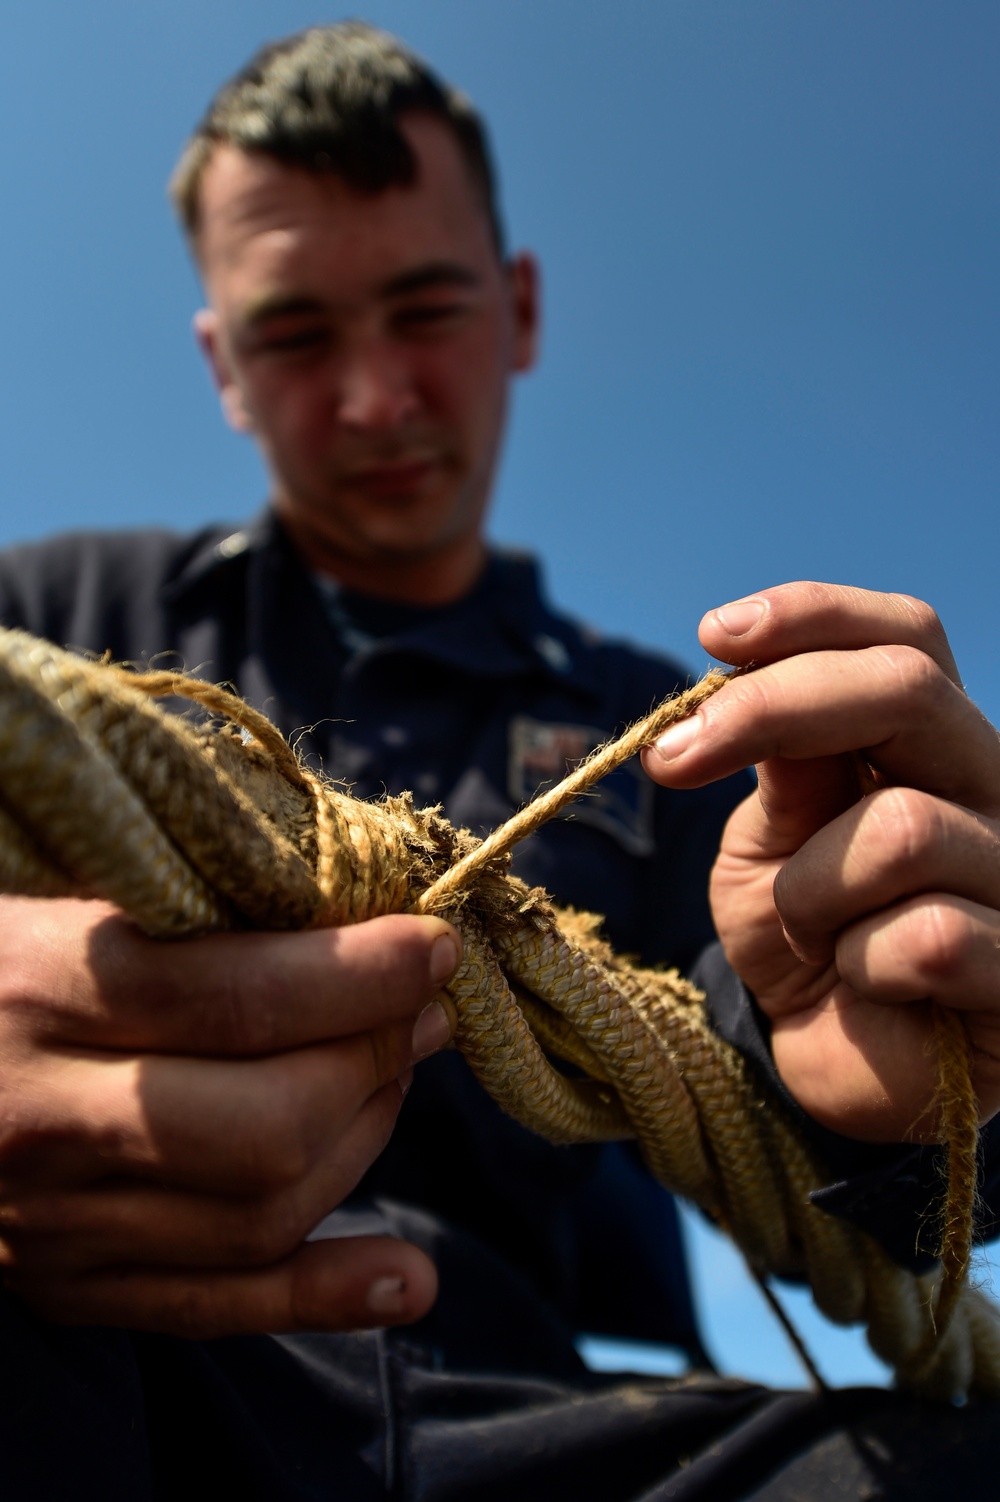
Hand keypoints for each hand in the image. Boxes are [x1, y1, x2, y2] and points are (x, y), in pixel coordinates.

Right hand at [0, 895, 458, 1334]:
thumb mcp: (49, 888)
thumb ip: (172, 891)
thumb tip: (336, 886)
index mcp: (38, 987)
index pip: (239, 994)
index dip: (363, 972)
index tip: (434, 945)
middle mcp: (44, 1116)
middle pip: (266, 1121)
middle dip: (378, 1059)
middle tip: (425, 1010)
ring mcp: (53, 1221)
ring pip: (259, 1213)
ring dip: (366, 1142)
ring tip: (396, 1075)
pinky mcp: (65, 1285)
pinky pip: (210, 1309)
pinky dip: (322, 1297)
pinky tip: (411, 1279)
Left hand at [642, 582, 999, 1143]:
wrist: (833, 1066)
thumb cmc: (802, 940)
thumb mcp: (766, 845)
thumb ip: (784, 771)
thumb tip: (755, 680)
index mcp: (924, 745)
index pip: (906, 636)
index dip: (814, 616)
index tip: (713, 636)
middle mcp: (988, 788)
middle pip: (908, 688)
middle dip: (775, 711)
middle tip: (673, 761)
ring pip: (900, 828)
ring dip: (810, 895)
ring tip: (817, 937)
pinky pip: (929, 938)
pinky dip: (864, 966)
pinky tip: (876, 989)